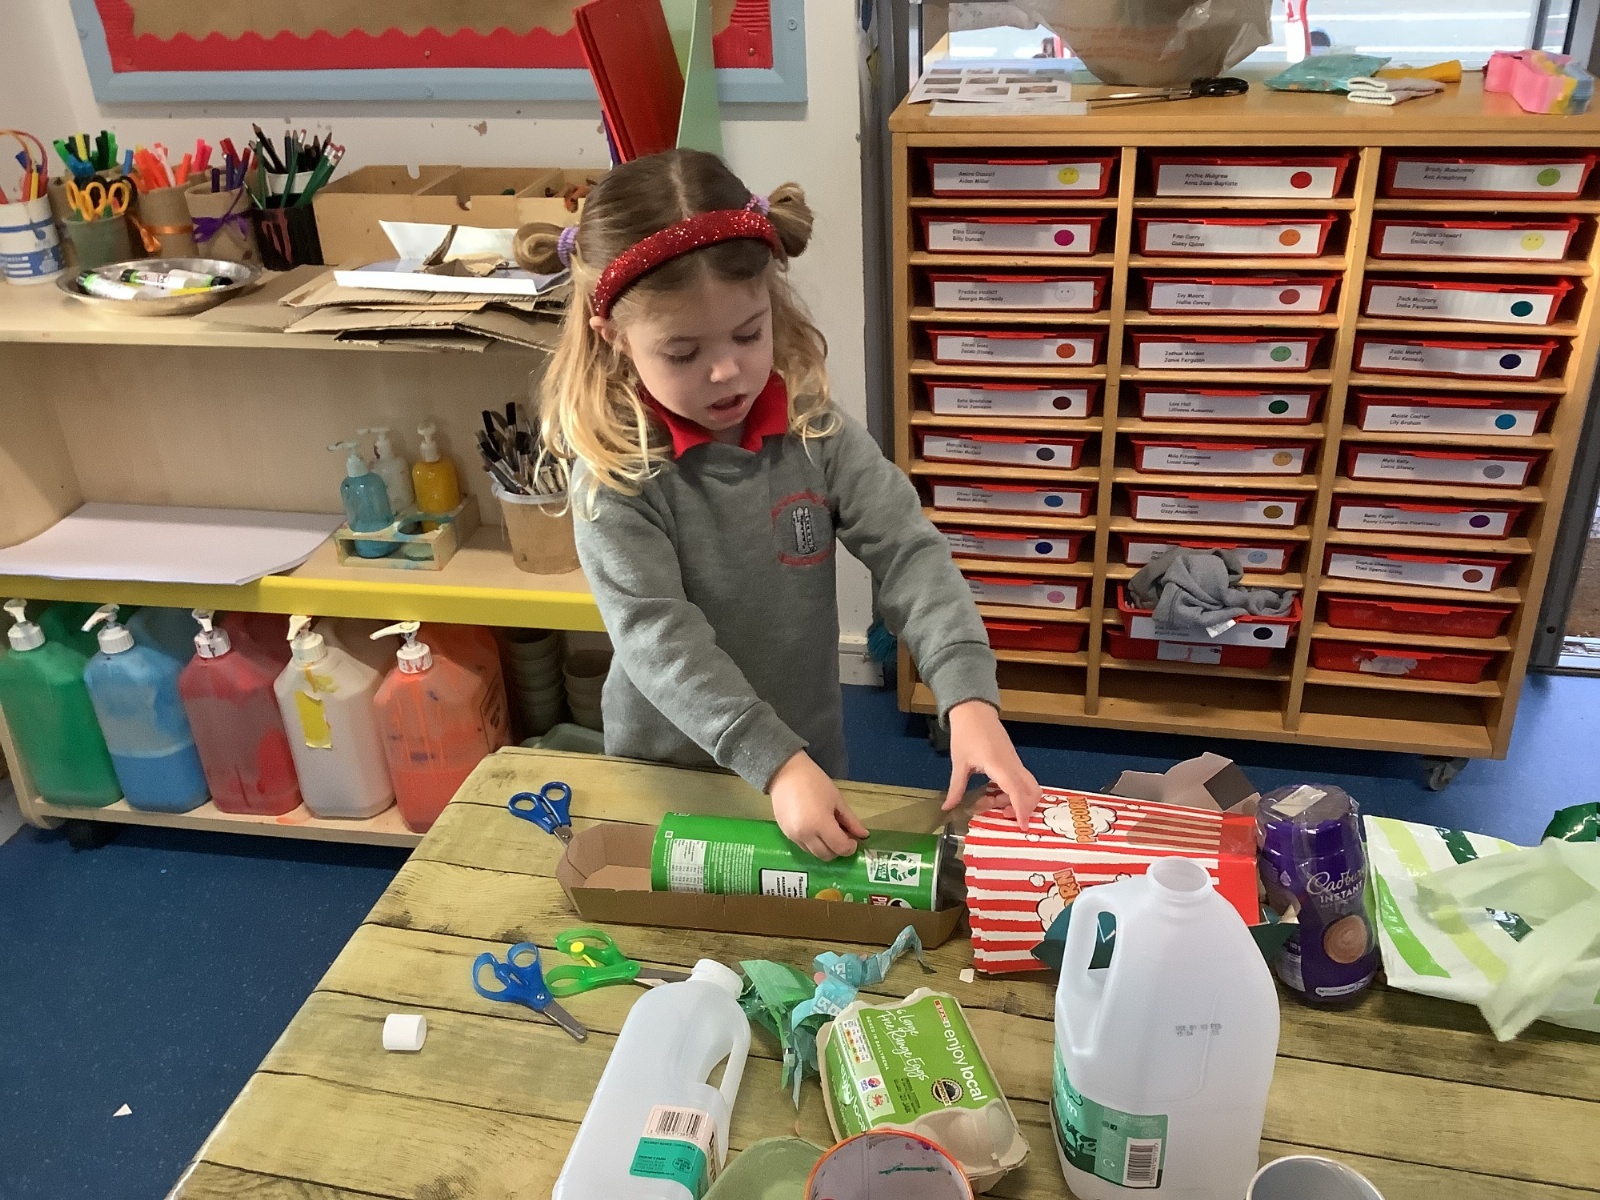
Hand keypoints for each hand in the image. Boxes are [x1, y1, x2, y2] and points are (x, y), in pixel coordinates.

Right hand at [769, 751, 869, 860]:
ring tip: (827, 831)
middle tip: (842, 836)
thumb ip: (851, 821)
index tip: (853, 839)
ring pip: (814, 853)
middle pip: (826, 856)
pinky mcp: (785, 834)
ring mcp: (793, 836)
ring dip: (824, 848)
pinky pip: (803, 846)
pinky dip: (812, 843)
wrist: (785, 773)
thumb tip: (864, 835)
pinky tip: (815, 828)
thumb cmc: (814, 782)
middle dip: (837, 850)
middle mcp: (805, 835)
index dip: (850, 847)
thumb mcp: (837, 800)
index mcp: (820, 824)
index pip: (840, 848)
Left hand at [942, 700, 1041, 829]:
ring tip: (991, 802)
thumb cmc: (966, 734)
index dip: (1020, 810)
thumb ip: (956, 788)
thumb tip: (948, 808)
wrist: (974, 711)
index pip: (1016, 791)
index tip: (1022, 826)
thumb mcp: (959, 763)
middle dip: (1021, 808)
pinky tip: (992, 792)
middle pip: (1031, 791)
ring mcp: (1016, 762)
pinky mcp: (1014, 760)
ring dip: (1015, 800)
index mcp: (999, 765)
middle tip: (1000, 814)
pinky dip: (1012, 791)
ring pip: (1028, 786)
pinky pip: (1021, 780)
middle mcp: (1012, 765)